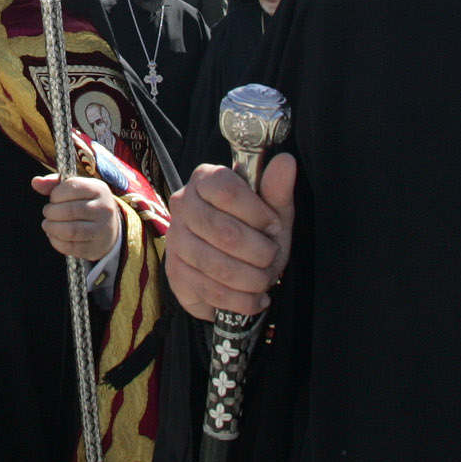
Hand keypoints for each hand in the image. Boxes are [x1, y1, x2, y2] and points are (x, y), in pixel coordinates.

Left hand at [32, 174, 121, 261]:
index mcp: (99, 189)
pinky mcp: (94, 248)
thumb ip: (54, 184)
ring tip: (47, 224)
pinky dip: (56, 241)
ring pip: (70, 230)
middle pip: (69, 210)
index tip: (53, 198)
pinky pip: (70, 247)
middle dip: (51, 212)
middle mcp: (104, 209)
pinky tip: (53, 235)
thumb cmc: (86, 204)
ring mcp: (101, 230)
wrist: (109, 229)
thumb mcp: (76, 190)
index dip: (56, 194)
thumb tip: (35, 182)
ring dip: (52, 227)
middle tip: (47, 212)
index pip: (72, 187)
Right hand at [165, 155, 296, 320]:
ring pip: (219, 267)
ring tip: (264, 279)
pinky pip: (211, 291)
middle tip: (272, 257)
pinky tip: (255, 297)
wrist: (234, 262)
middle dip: (260, 253)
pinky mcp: (174, 273)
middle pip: (225, 233)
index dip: (258, 213)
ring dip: (253, 280)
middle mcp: (183, 205)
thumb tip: (286, 161)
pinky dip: (241, 300)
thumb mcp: (272, 210)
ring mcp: (175, 240)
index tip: (273, 225)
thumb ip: (277, 189)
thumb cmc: (255, 229)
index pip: (227, 191)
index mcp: (205, 179)